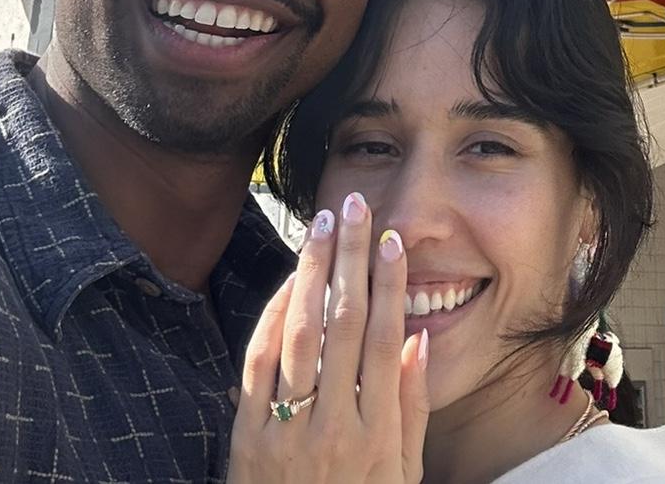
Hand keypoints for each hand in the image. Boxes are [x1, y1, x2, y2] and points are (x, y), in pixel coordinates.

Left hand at [228, 193, 429, 483]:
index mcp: (374, 433)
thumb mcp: (402, 473)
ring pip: (300, 334)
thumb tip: (418, 338)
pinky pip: (257, 365)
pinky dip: (272, 318)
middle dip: (351, 258)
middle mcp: (330, 425)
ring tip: (320, 227)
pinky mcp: (246, 437)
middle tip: (355, 208)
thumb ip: (412, 407)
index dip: (390, 283)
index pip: (384, 339)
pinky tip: (288, 283)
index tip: (392, 239)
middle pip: (344, 323)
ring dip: (311, 272)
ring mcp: (285, 430)